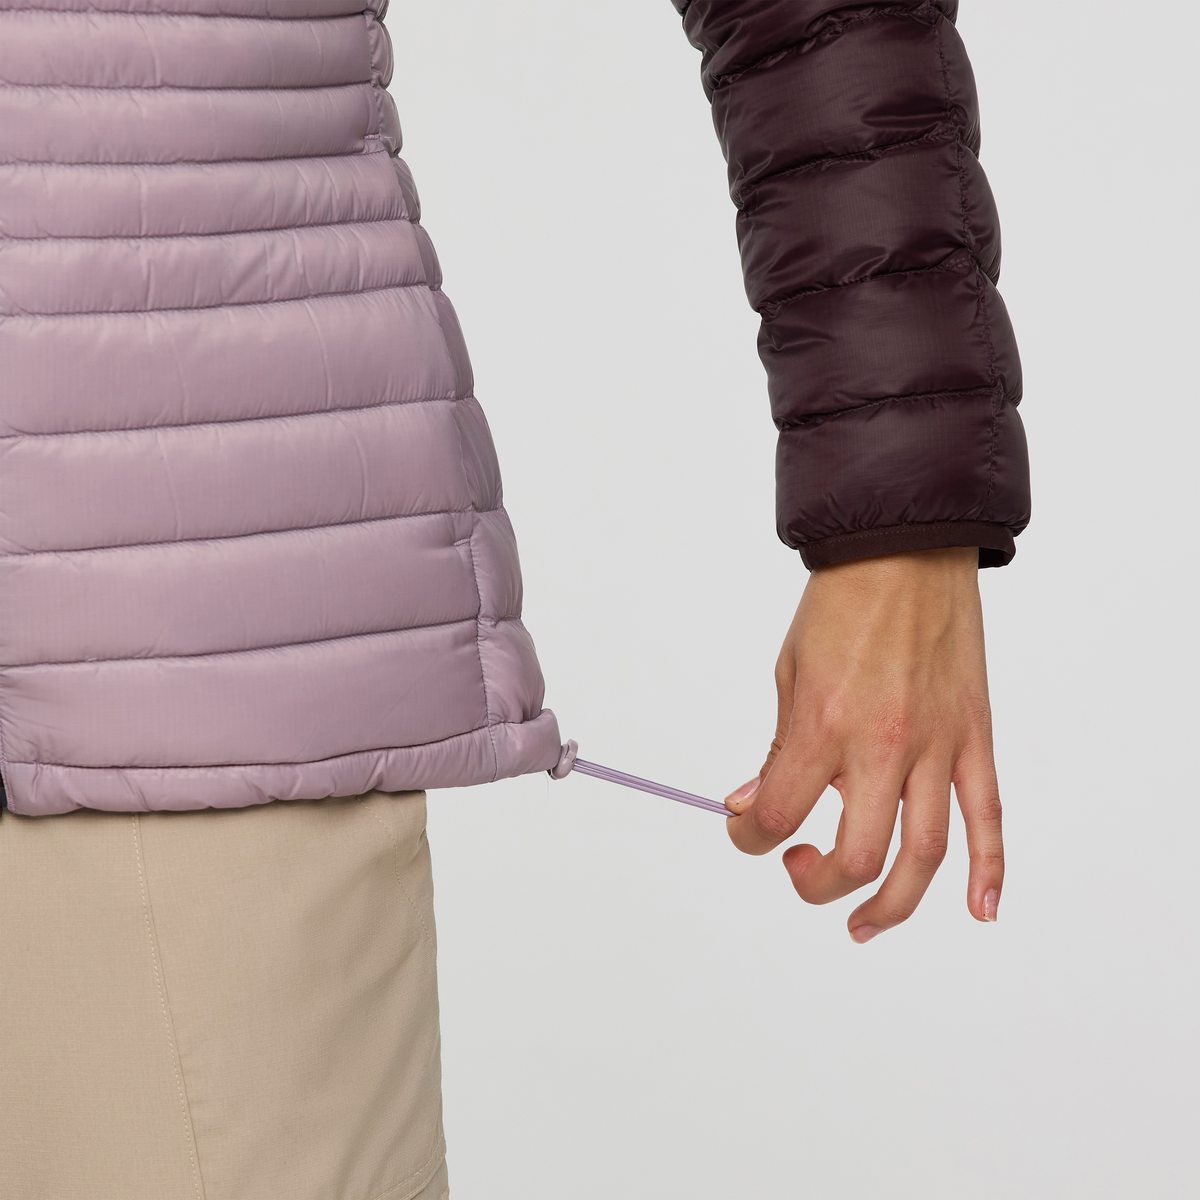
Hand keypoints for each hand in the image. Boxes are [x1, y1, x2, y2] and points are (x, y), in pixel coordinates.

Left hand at [724, 548, 1002, 941]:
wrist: (904, 552)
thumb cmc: (840, 606)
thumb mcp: (788, 675)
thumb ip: (776, 748)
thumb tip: (750, 802)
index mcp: (823, 726)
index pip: (777, 816)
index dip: (749, 838)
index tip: (746, 831)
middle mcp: (881, 746)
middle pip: (853, 858)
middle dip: (813, 882)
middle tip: (799, 869)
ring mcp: (935, 746)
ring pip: (922, 856)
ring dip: (892, 905)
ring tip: (864, 923)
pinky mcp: (974, 738)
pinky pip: (987, 817)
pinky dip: (989, 870)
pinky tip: (979, 909)